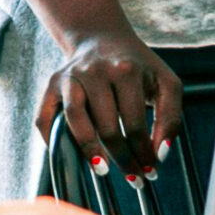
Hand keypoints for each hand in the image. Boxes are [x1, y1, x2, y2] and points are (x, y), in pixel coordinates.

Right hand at [36, 33, 181, 178]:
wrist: (102, 36)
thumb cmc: (137, 67)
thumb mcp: (165, 83)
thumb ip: (170, 117)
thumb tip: (159, 155)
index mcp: (126, 70)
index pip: (135, 123)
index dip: (144, 152)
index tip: (151, 170)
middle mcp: (95, 71)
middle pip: (107, 126)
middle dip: (122, 158)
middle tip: (133, 177)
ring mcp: (70, 76)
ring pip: (75, 120)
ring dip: (89, 151)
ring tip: (103, 170)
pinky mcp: (52, 84)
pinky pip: (45, 118)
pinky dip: (53, 140)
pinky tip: (71, 156)